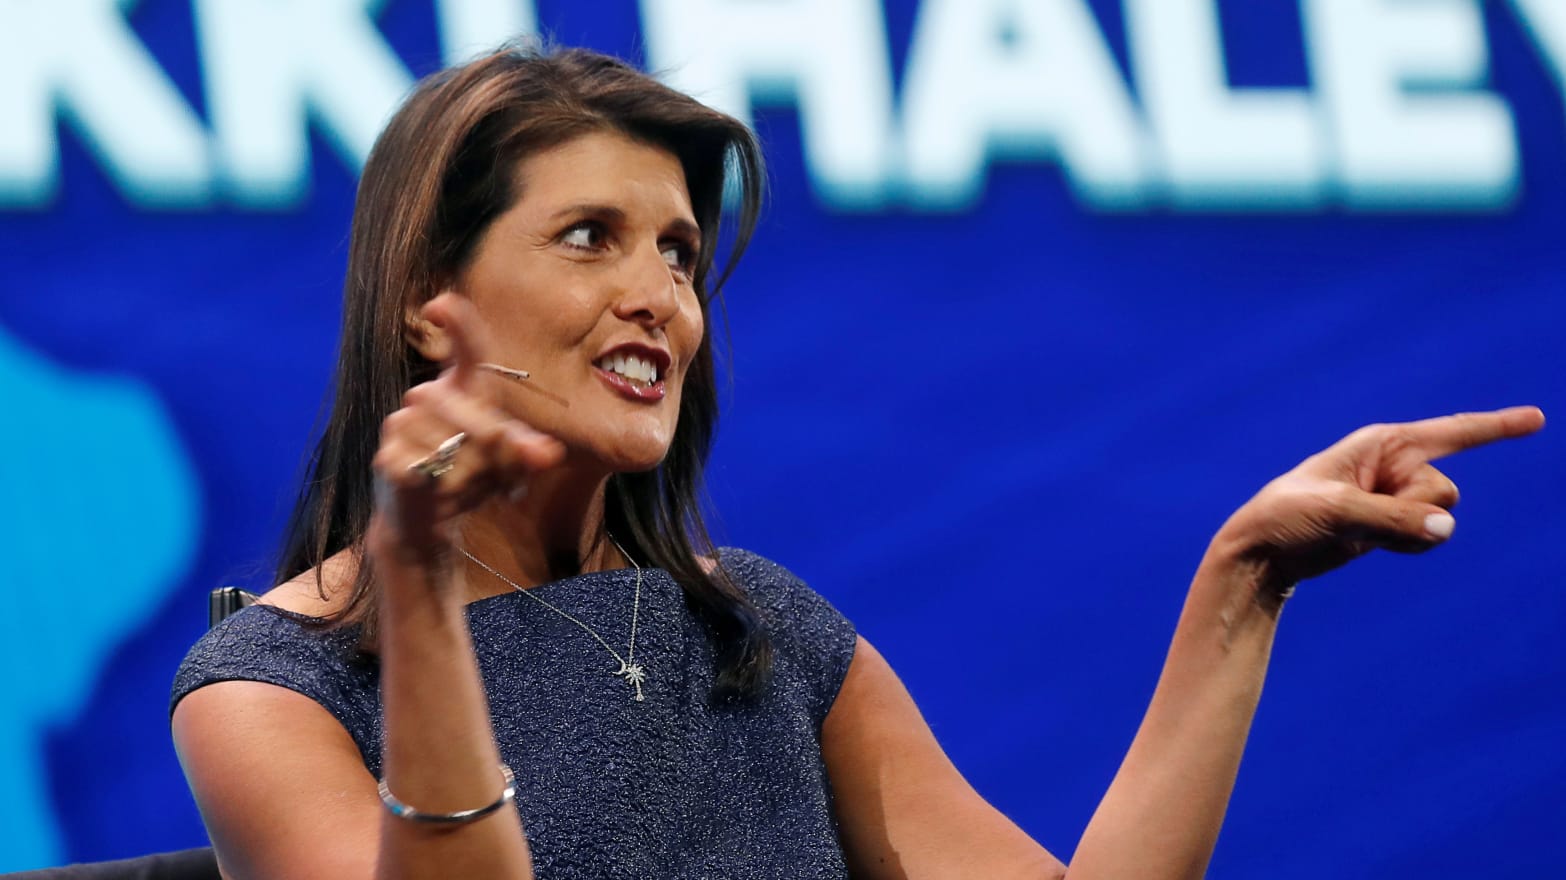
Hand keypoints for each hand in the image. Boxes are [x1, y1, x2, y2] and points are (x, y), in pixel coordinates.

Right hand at [368, 293, 565, 559]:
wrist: (427, 518)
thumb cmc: (470, 475)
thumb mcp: (506, 462)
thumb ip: (525, 452)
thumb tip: (549, 453)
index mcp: (461, 388)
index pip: (468, 350)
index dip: (458, 324)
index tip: (439, 306)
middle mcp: (427, 398)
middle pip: (472, 412)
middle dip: (492, 449)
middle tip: (495, 473)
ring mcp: (402, 425)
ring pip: (449, 445)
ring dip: (469, 474)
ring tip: (467, 486)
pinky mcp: (387, 458)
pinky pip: (424, 469)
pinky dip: (442, 489)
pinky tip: (440, 494)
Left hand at [1217, 406, 1544, 597]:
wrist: (1263, 552)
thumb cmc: (1287, 517)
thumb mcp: (1335, 513)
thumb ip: (1393, 518)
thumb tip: (1446, 527)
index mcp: (1382, 443)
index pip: (1452, 431)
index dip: (1497, 426)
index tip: (1538, 418)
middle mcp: (1395, 464)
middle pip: (1446, 491)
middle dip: (1413, 509)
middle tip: (1359, 513)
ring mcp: (1397, 495)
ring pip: (1441, 517)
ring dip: (1407, 531)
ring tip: (1356, 528)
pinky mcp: (1393, 524)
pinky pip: (1428, 536)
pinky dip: (1406, 545)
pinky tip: (1367, 543)